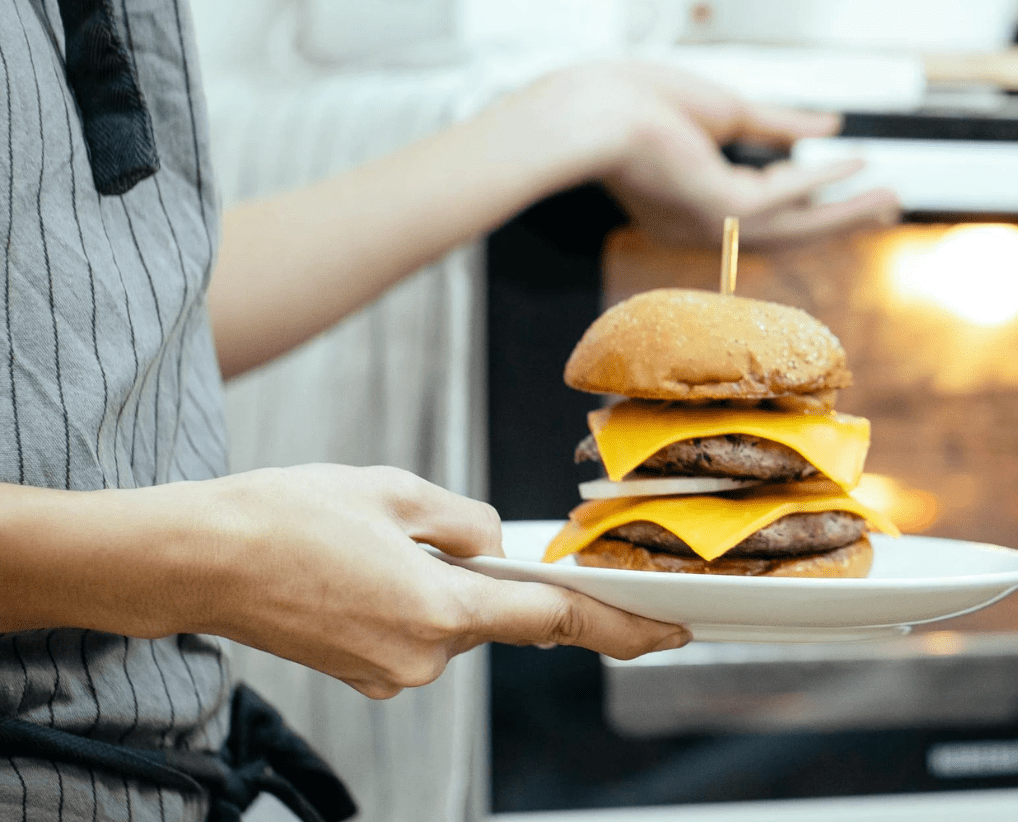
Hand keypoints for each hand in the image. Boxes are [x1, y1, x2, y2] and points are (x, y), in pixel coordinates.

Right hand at [172, 465, 689, 698]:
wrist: (198, 560)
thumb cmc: (285, 517)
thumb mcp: (394, 491)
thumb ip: (466, 521)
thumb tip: (495, 543)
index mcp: (441, 609)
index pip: (557, 621)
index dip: (624, 626)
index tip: (671, 632)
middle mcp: (424, 656)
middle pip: (498, 614)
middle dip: (488, 575)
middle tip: (432, 531)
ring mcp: (391, 673)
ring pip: (454, 620)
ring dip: (442, 583)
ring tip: (376, 541)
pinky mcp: (365, 674)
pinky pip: (417, 632)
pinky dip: (412, 600)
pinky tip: (363, 566)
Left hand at [523, 61, 900, 246]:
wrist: (593, 111)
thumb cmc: (634, 102)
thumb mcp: (722, 109)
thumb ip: (777, 124)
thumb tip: (829, 126)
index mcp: (690, 201)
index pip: (758, 209)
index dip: (806, 199)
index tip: (843, 185)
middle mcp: (702, 225)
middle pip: (786, 228)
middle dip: (837, 217)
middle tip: (884, 206)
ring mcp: (711, 224)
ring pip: (794, 225)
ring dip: (845, 211)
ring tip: (889, 198)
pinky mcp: (721, 211)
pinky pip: (786, 197)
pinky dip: (822, 180)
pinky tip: (854, 165)